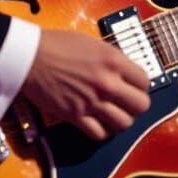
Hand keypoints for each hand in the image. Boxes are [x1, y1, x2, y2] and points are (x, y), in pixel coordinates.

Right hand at [21, 30, 150, 139]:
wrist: (31, 56)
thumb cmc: (59, 44)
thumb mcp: (94, 44)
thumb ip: (111, 60)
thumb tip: (123, 73)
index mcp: (114, 60)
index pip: (145, 81)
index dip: (141, 86)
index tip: (134, 87)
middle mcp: (107, 82)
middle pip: (141, 106)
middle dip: (136, 106)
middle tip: (127, 103)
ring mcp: (92, 101)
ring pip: (124, 124)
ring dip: (121, 121)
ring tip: (114, 115)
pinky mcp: (75, 116)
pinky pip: (99, 134)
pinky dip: (102, 132)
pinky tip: (98, 124)